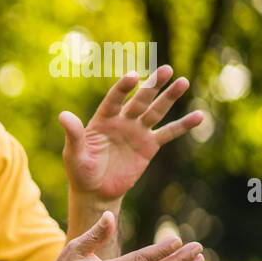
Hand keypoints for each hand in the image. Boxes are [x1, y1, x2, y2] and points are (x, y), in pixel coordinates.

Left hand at [59, 65, 203, 201]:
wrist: (96, 191)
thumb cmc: (81, 171)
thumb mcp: (74, 154)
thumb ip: (73, 134)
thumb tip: (63, 114)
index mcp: (102, 119)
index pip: (114, 99)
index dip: (123, 88)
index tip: (133, 76)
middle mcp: (122, 121)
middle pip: (139, 100)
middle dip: (152, 86)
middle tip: (166, 69)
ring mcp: (137, 131)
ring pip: (156, 111)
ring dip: (169, 97)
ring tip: (183, 82)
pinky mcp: (149, 145)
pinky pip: (168, 133)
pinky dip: (183, 125)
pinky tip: (199, 116)